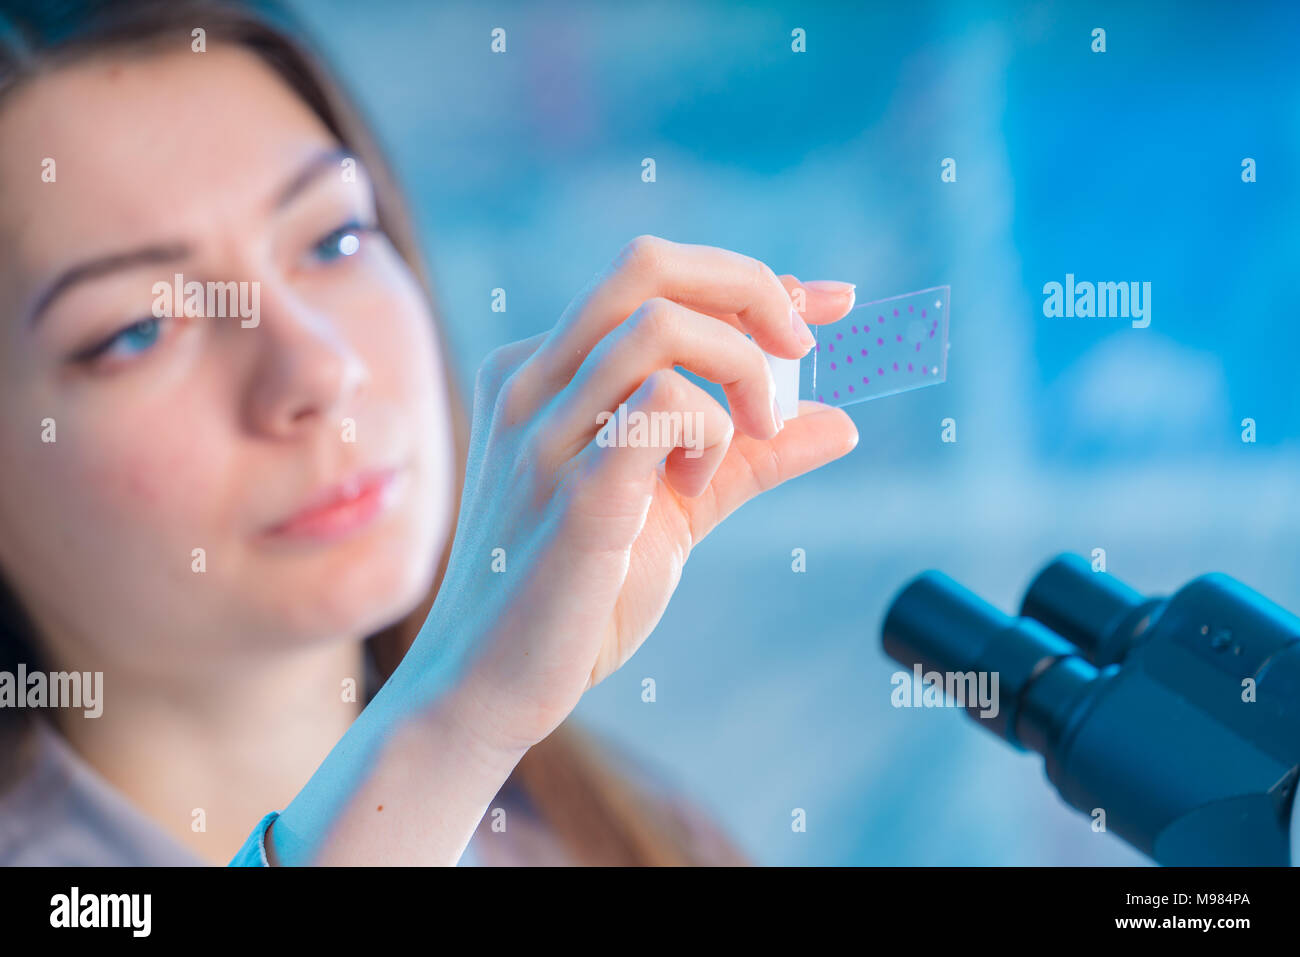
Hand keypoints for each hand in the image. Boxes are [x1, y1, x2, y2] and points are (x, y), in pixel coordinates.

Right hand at [407, 235, 858, 755]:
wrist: (487, 685)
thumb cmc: (574, 594)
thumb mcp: (676, 511)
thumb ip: (748, 458)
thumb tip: (840, 420)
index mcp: (546, 372)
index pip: (656, 280)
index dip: (757, 281)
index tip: (830, 304)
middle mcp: (533, 382)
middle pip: (647, 264)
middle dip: (749, 288)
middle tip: (800, 350)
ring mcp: (544, 432)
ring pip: (658, 324)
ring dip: (738, 369)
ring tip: (750, 434)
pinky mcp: (572, 490)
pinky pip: (660, 405)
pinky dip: (709, 431)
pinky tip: (696, 487)